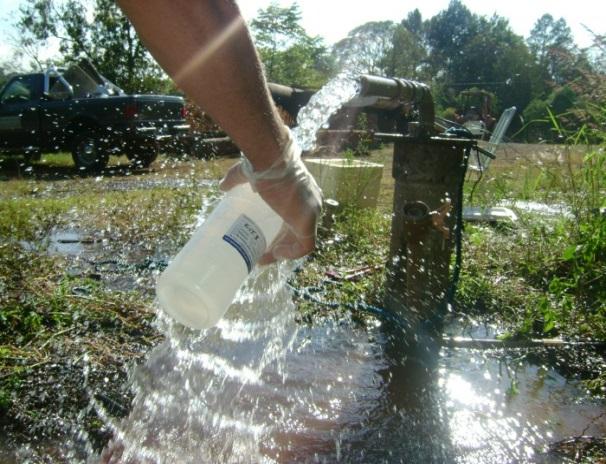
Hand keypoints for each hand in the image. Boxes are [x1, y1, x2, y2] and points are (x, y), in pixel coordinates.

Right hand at [219, 138, 321, 264]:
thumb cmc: (262, 164)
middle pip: (297, 231)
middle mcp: (311, 204)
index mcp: (302, 193)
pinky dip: (291, 254)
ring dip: (284, 252)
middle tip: (260, 251)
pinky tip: (275, 255)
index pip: (294, 217)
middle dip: (280, 244)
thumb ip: (236, 179)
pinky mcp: (308, 222)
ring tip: (264, 257)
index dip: (281, 230)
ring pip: (301, 240)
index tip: (265, 238)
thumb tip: (222, 186)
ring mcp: (311, 213)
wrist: (271, 161)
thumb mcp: (247, 173)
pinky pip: (305, 247)